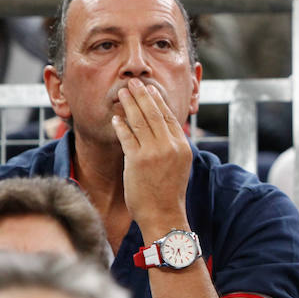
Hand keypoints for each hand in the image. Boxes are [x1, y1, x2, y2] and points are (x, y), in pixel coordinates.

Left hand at [112, 78, 191, 237]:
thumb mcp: (179, 165)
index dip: (158, 101)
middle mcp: (170, 147)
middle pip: (155, 114)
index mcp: (182, 147)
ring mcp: (154, 153)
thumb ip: (172, 147)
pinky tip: (116, 117)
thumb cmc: (169, 193)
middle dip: (143, 96)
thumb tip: (163, 130)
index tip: (150, 89)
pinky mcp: (138, 161)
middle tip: (134, 83)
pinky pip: (127, 137)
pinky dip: (121, 125)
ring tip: (123, 93)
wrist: (164, 215)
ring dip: (130, 105)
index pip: (169, 117)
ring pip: (141, 122)